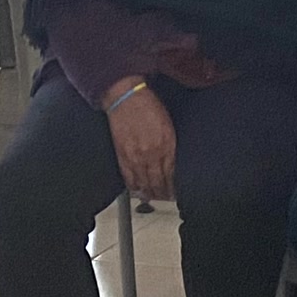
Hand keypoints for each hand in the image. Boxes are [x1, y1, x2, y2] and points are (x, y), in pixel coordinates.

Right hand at [106, 81, 175, 200]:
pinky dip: (134, 186)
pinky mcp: (122, 155)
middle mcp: (152, 154)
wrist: (126, 98)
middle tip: (165, 199)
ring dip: (149, 193)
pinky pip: (128, 177)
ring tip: (152, 198)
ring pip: (144, 183)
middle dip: (162, 193)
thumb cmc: (148, 106)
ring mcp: (136, 156)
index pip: (171, 174)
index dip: (173, 186)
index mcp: (166, 145)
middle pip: (158, 182)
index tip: (175, 192)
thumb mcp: (168, 124)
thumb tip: (170, 160)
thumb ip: (170, 144)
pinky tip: (137, 191)